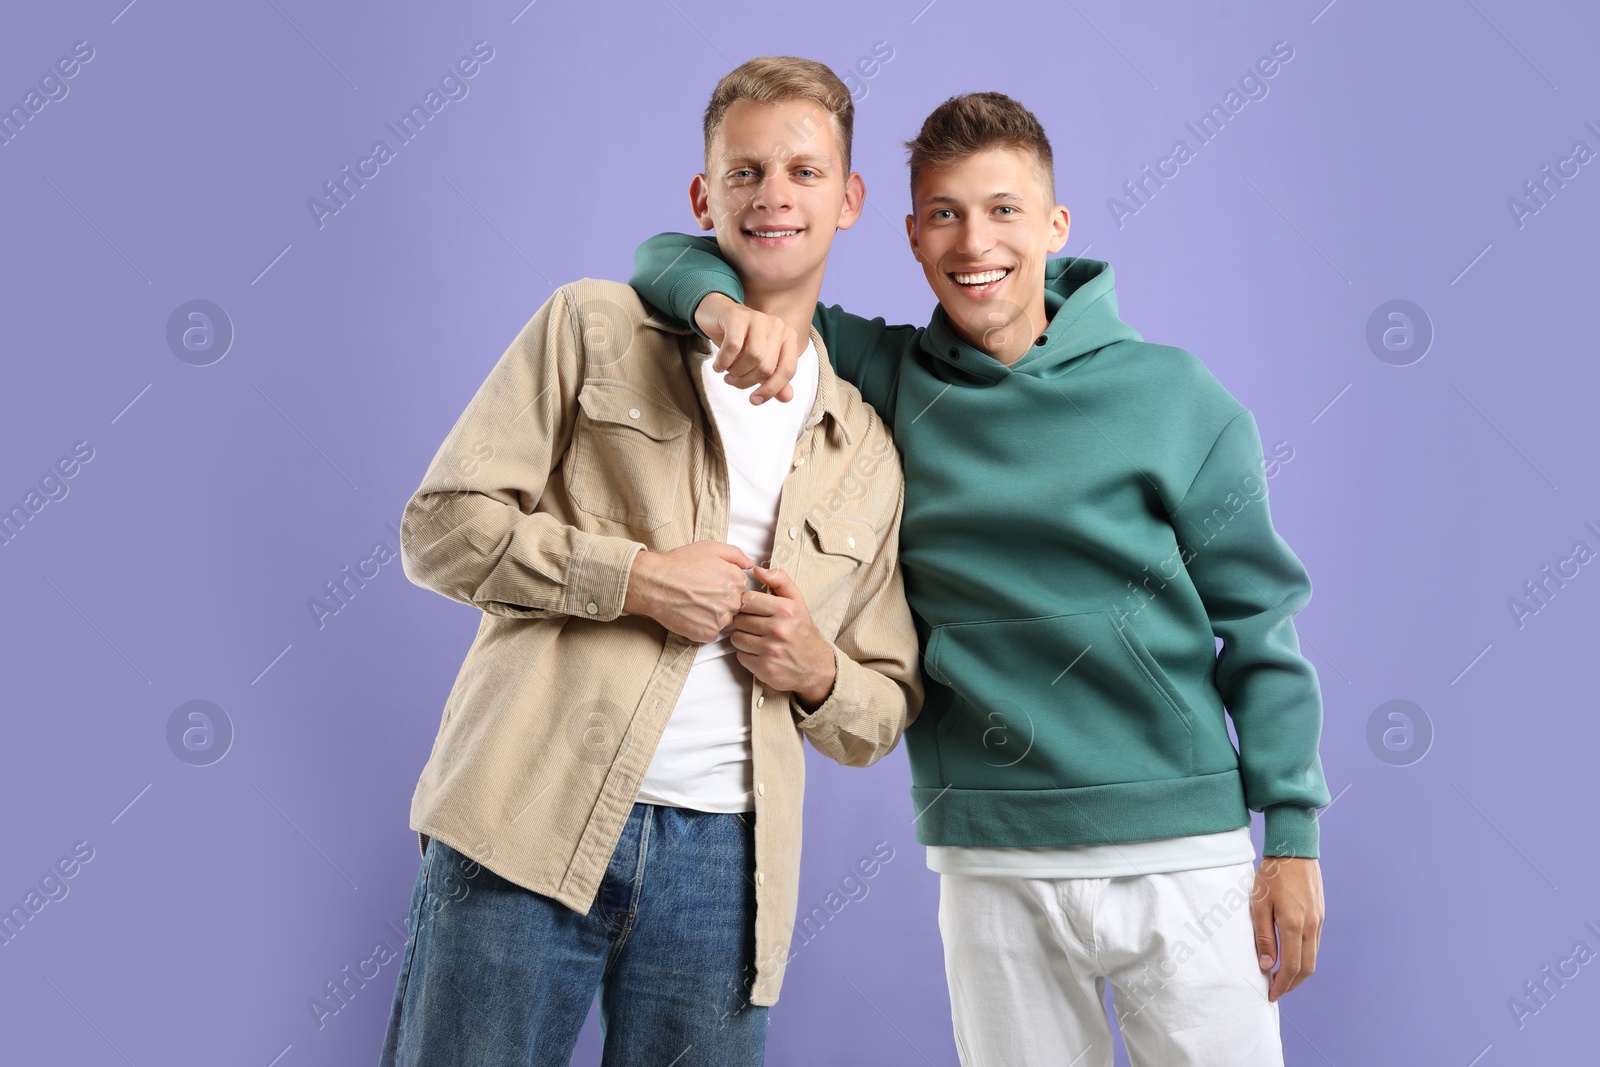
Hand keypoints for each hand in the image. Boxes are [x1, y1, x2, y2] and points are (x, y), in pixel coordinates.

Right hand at [624, 541, 753, 641]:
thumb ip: (735, 554)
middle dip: (722, 599)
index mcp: (736, 580)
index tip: (711, 582)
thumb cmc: (679, 564)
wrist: (654, 584)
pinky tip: (691, 614)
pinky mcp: (708, 634)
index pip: (741, 586)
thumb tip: (750, 564)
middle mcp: (732, 601)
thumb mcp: (709, 548)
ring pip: (724, 619)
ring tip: (694, 603)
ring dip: (714, 614)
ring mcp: (721, 619)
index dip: (726, 584)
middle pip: (735, 604)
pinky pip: (712, 632)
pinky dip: (703, 626)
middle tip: (701, 593)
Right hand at [693, 293, 800, 404]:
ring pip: (753, 357)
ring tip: (727, 372)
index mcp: (788, 338)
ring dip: (736, 372)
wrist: (717, 313)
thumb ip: (773, 378)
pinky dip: (724, 361)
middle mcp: (778, 326)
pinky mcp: (738, 316)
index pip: (788, 370)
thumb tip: (787, 398)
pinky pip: (734, 346)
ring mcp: (759, 318)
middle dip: (747, 381)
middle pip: (767, 367)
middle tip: (732, 381)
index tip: (754, 400)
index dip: (771, 390)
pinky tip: (718, 365)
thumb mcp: (758, 362)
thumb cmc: (741, 340)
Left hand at [730, 565, 835, 706]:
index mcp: (785, 610)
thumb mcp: (797, 601)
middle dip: (744, 621)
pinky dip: (746, 654)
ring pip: (736, 638)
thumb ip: (779, 580)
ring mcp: (770, 651)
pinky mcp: (764, 668)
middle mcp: (778, 630)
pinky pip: (740, 655)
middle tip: (756, 624)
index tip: (754, 608)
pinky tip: (758, 651)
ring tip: (756, 638)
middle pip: (739, 619)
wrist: (814, 666)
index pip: (747, 599)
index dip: (747, 603)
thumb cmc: (801, 630)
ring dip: (742, 637)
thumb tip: (757, 569)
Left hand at [1250, 855, 1323, 1000]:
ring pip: (1313, 957)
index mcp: (1294, 925)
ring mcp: (1319, 920)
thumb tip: (1268, 966)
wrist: (1294, 849)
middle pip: (1307, 968)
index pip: (1292, 967)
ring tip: (1283, 977)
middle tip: (1277, 990)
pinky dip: (1305, 956)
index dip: (1282, 985)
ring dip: (1300, 972)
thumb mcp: (1259, 905)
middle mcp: (1311, 926)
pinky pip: (1315, 943)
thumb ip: (1264, 937)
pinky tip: (1293, 956)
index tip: (1271, 994)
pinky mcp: (1320, 914)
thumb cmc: (1271, 875)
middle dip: (1292, 984)